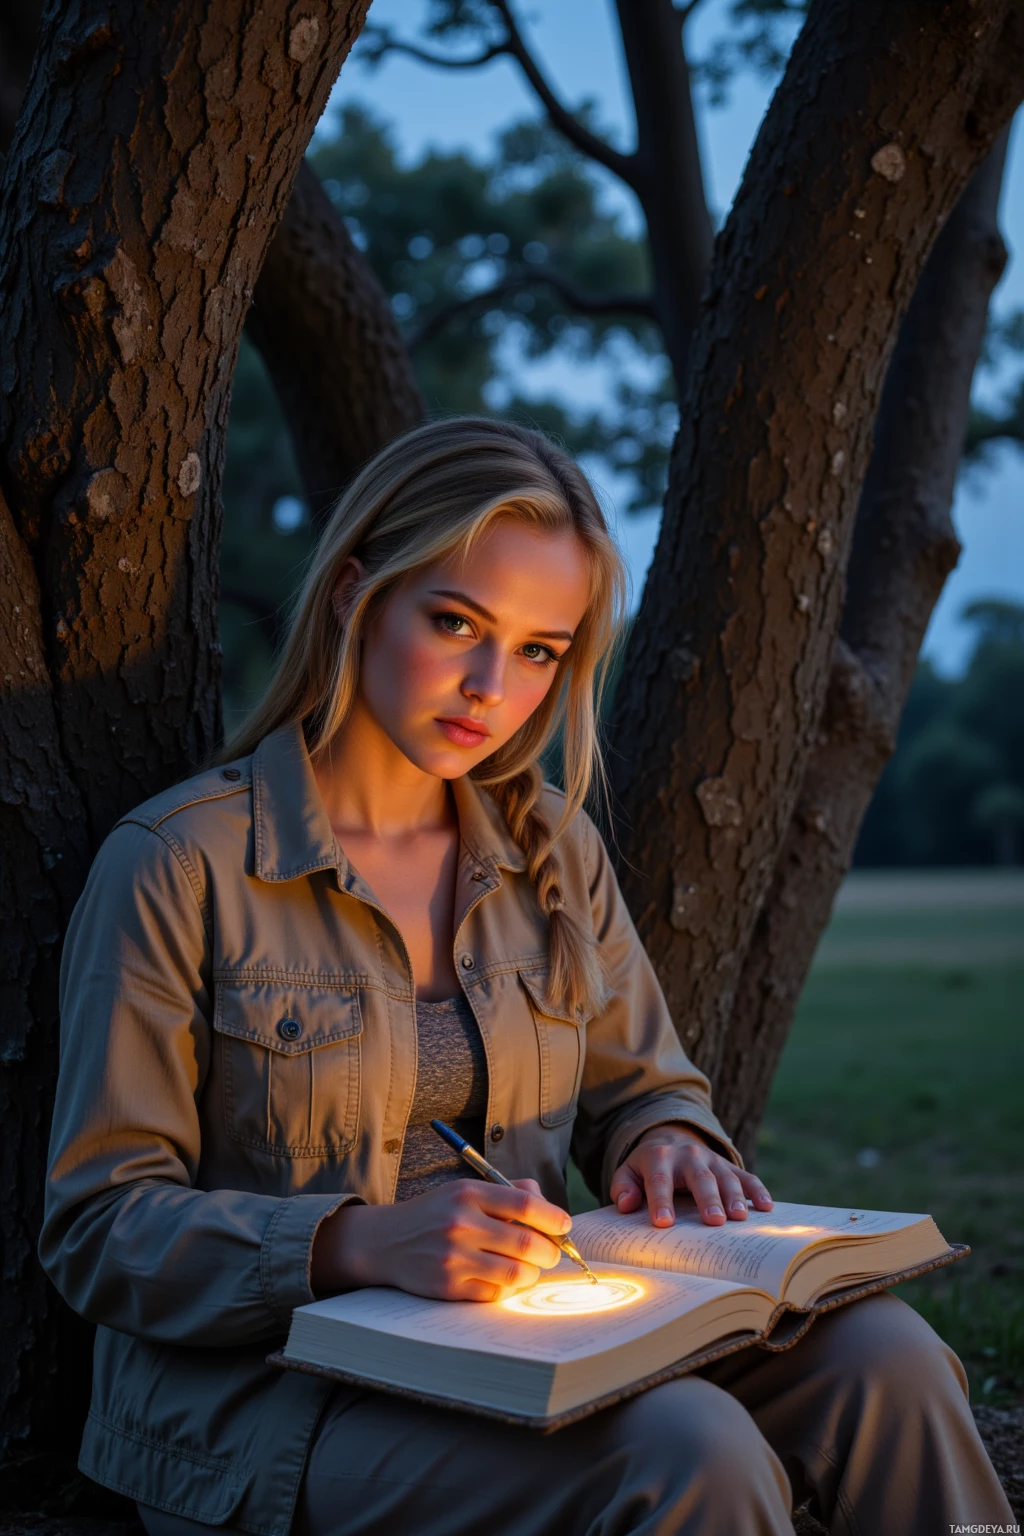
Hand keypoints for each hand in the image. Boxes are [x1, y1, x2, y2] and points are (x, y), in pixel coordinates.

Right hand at [311, 1178, 569, 1302]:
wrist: (386, 1241)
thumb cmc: (436, 1214)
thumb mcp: (465, 1190)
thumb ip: (508, 1192)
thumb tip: (549, 1207)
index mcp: (469, 1194)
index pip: (525, 1204)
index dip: (553, 1217)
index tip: (565, 1225)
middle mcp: (461, 1223)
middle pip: (526, 1242)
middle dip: (549, 1251)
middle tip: (551, 1253)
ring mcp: (454, 1257)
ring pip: (516, 1273)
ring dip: (532, 1274)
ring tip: (530, 1268)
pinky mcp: (449, 1286)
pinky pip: (496, 1293)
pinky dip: (509, 1288)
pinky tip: (505, 1279)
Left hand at [610, 1124, 773, 1227]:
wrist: (671, 1139)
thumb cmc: (648, 1167)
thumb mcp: (629, 1171)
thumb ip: (623, 1186)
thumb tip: (626, 1204)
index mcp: (659, 1158)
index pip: (659, 1180)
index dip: (660, 1201)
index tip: (663, 1223)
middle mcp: (688, 1156)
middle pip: (699, 1177)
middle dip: (707, 1199)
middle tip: (713, 1220)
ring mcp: (712, 1160)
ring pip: (726, 1177)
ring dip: (735, 1197)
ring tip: (740, 1217)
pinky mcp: (729, 1167)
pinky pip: (746, 1177)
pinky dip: (758, 1190)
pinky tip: (767, 1207)